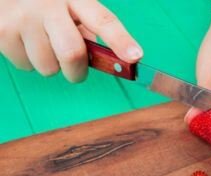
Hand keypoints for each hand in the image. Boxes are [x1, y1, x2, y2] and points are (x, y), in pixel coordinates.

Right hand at [0, 0, 141, 82]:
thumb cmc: (42, 4)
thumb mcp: (68, 6)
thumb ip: (86, 27)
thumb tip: (103, 58)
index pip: (103, 20)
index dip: (121, 40)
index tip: (134, 57)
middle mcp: (48, 5)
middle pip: (72, 53)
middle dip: (77, 71)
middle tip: (76, 71)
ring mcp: (23, 19)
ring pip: (48, 66)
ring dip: (50, 65)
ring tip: (42, 45)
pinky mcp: (2, 32)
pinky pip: (25, 66)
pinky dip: (28, 62)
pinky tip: (24, 42)